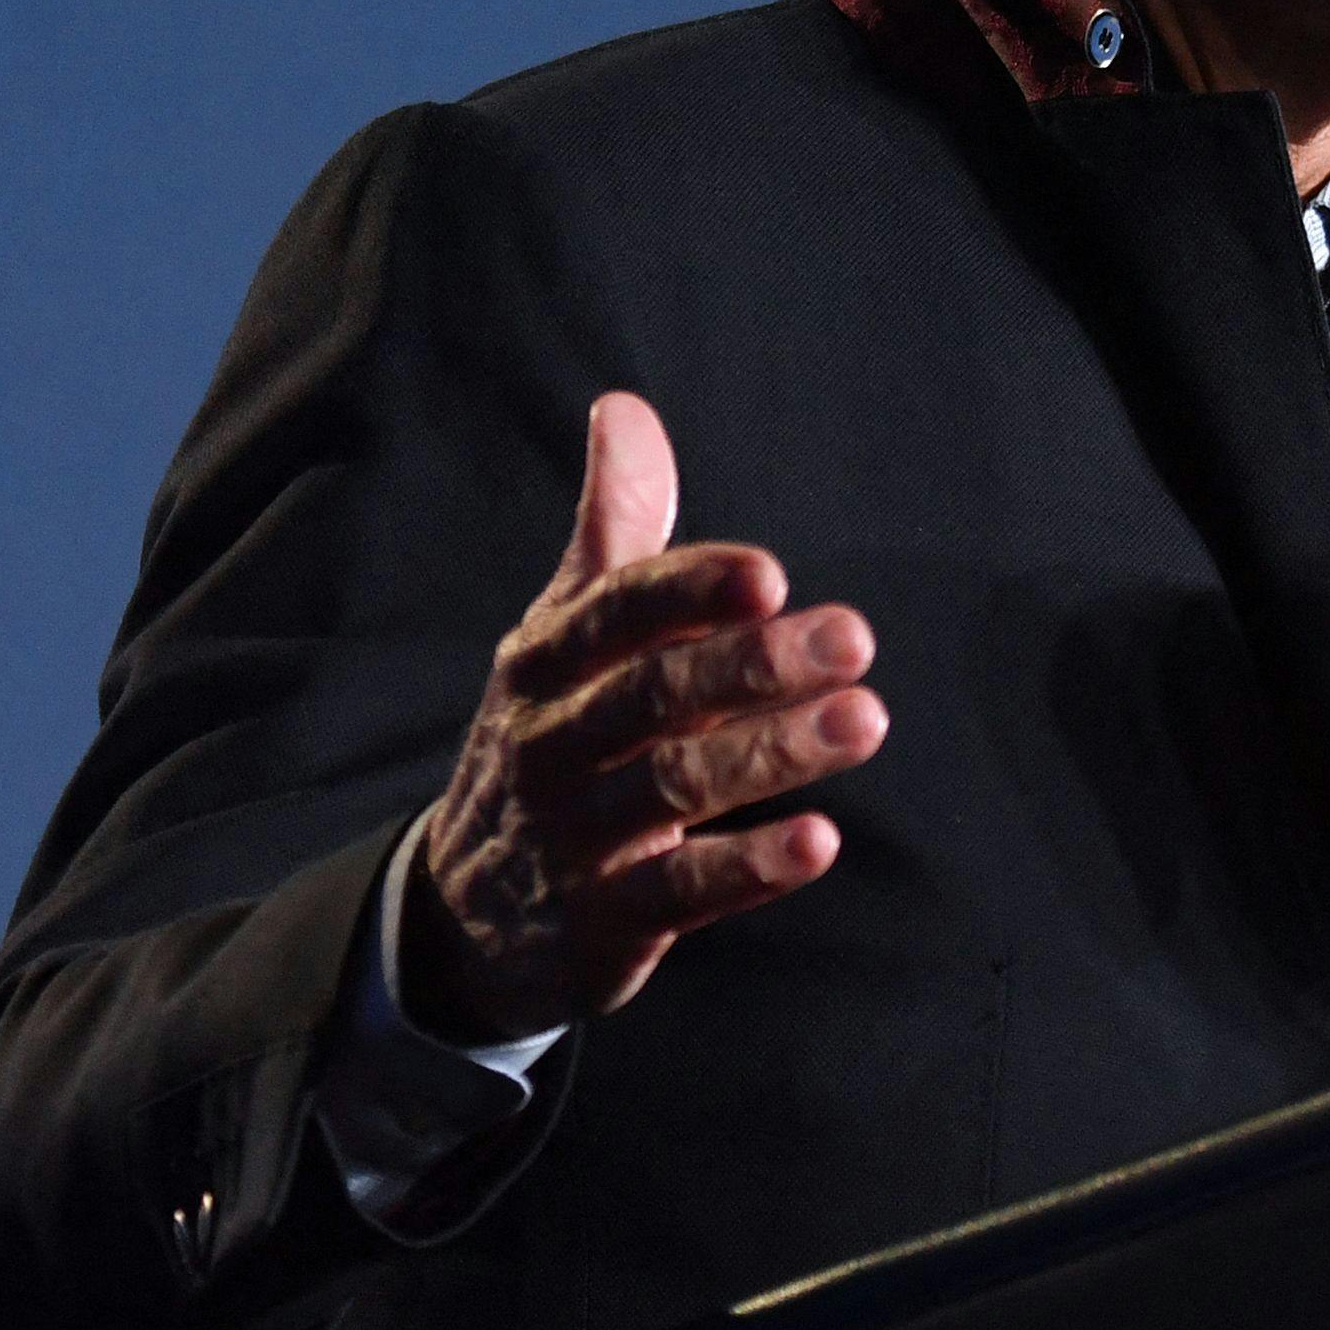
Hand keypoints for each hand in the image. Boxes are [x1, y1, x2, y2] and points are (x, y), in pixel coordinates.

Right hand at [400, 392, 885, 1046]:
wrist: (464, 913)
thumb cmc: (549, 742)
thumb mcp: (562, 636)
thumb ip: (612, 530)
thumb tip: (628, 408)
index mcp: (542, 663)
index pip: (611, 614)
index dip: (687, 591)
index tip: (770, 574)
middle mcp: (549, 743)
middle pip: (648, 696)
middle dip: (749, 665)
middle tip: (852, 637)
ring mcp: (573, 836)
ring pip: (670, 788)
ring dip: (771, 753)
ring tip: (865, 720)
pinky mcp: (605, 922)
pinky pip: (678, 892)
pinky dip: (748, 869)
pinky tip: (819, 843)